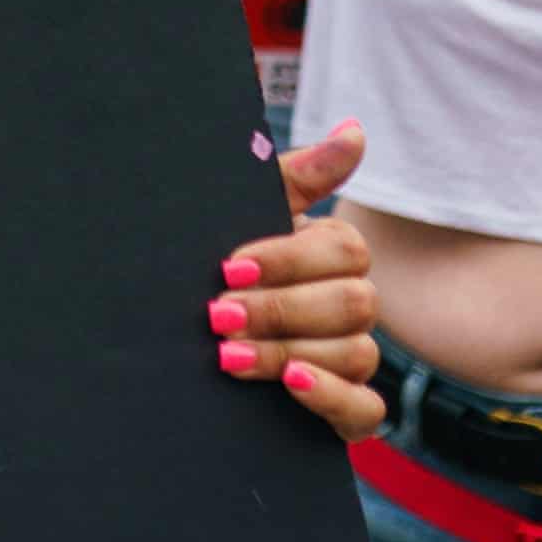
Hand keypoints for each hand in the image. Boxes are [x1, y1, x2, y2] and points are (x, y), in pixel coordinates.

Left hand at [214, 119, 381, 441]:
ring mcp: (350, 358)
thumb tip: (354, 130)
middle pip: (354, 303)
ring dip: (287, 351)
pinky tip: (290, 383)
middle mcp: (350, 304)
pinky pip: (366, 411)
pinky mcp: (345, 410)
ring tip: (228, 354)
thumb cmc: (217, 262)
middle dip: (280, 309)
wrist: (175, 337)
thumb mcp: (243, 213)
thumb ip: (296, 174)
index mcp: (332, 254)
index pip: (344, 249)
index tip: (229, 268)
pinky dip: (331, 396)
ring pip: (356, 354)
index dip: (288, 259)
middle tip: (218, 315)